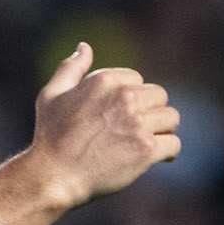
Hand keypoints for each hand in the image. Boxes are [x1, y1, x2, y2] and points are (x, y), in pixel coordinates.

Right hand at [27, 43, 179, 210]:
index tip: (121, 116)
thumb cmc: (50, 138)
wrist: (53, 177)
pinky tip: (160, 158)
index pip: (138, 80)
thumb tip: (85, 47)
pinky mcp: (146, 149)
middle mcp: (124, 97)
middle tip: (139, 130)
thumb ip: (70, 68)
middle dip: (151, 111)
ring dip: (163, 130)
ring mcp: (138, 123)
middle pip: (159, 96)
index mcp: (105, 80)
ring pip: (171, 118)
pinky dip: (168, 152)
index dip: (131, 98)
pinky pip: (173, 143)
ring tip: (150, 142)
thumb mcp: (51, 95)